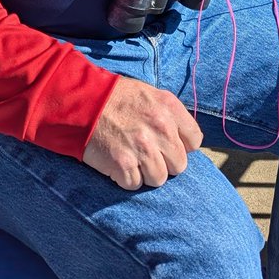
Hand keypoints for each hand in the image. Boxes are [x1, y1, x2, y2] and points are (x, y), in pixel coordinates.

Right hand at [83, 76, 201, 189]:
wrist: (84, 102)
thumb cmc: (117, 98)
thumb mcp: (150, 94)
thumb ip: (171, 116)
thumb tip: (185, 142)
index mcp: (169, 108)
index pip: (194, 141)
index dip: (181, 146)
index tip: (167, 145)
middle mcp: (161, 128)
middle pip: (179, 165)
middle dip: (164, 162)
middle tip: (146, 153)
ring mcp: (142, 148)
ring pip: (159, 179)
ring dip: (146, 173)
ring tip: (132, 157)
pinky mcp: (123, 164)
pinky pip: (135, 184)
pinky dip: (126, 178)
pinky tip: (118, 162)